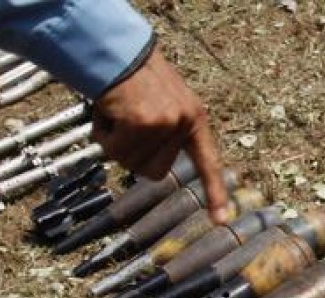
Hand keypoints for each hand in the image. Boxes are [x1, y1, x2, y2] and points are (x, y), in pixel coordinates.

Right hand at [92, 46, 228, 222]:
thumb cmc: (134, 80)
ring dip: (116, 143)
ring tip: (118, 114)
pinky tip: (107, 113)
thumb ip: (166, 135)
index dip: (214, 192)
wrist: (115, 51)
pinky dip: (103, 135)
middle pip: (155, 172)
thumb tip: (152, 169)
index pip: (208, 162)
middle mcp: (185, 122)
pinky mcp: (143, 122)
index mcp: (196, 120)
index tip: (221, 220)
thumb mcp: (164, 105)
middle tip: (127, 126)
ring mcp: (166, 123)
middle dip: (134, 156)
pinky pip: (116, 149)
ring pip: (132, 163)